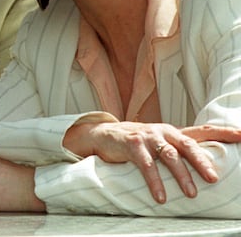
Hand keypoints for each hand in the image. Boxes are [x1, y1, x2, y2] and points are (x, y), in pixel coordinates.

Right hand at [64, 122, 240, 202]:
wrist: (104, 135)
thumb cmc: (137, 143)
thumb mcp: (159, 143)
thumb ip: (178, 150)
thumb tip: (206, 168)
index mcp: (174, 132)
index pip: (203, 131)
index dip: (224, 132)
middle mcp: (164, 131)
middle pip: (188, 144)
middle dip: (202, 162)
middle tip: (213, 178)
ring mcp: (148, 137)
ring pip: (169, 155)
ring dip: (181, 175)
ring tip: (191, 194)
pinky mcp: (132, 145)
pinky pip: (146, 165)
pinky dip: (154, 181)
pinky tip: (160, 196)